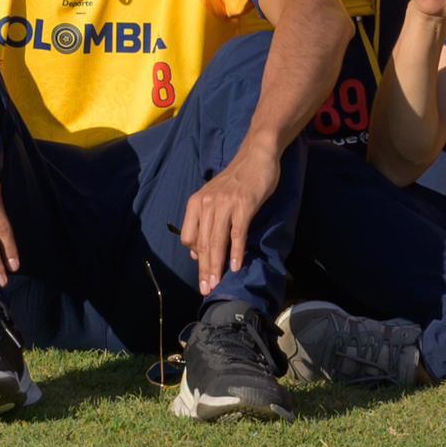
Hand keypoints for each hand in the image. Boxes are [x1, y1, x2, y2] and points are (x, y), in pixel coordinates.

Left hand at [176, 145, 280, 295]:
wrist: (256, 156)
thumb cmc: (236, 181)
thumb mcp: (213, 199)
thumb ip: (204, 223)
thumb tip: (196, 252)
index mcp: (196, 203)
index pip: (190, 238)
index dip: (196, 260)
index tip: (203, 277)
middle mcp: (207, 204)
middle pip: (202, 243)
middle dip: (204, 269)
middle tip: (206, 290)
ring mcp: (225, 204)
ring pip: (217, 241)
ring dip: (216, 266)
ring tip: (217, 284)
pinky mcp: (244, 204)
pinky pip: (237, 232)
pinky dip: (236, 251)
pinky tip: (235, 266)